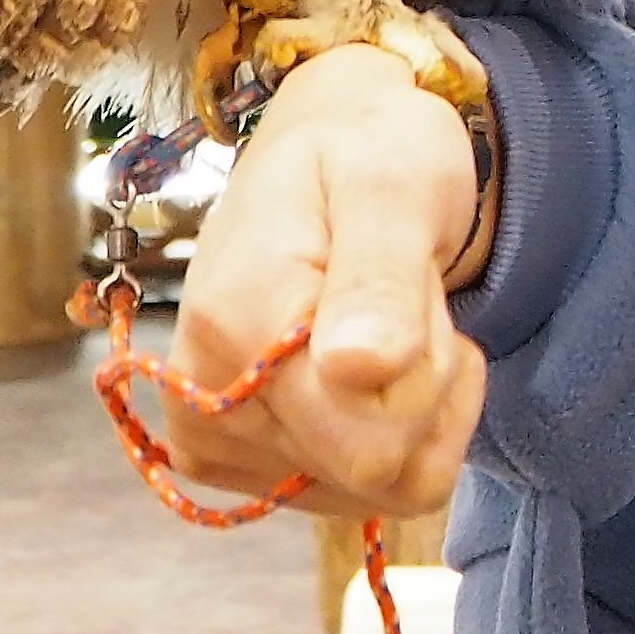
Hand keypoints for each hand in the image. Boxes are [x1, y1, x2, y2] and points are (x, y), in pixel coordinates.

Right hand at [167, 42, 488, 520]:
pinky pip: (350, 491)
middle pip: (376, 472)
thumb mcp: (396, 187)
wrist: (329, 142)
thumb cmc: (372, 153)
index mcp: (236, 323)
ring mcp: (212, 437)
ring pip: (372, 488)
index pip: (371, 445)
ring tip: (389, 319)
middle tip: (410, 302)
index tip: (422, 296)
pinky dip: (390, 431)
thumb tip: (357, 370)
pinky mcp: (230, 458)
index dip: (431, 380)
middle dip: (426, 390)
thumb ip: (379, 280)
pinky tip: (374, 359)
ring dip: (414, 408)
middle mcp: (203, 397)